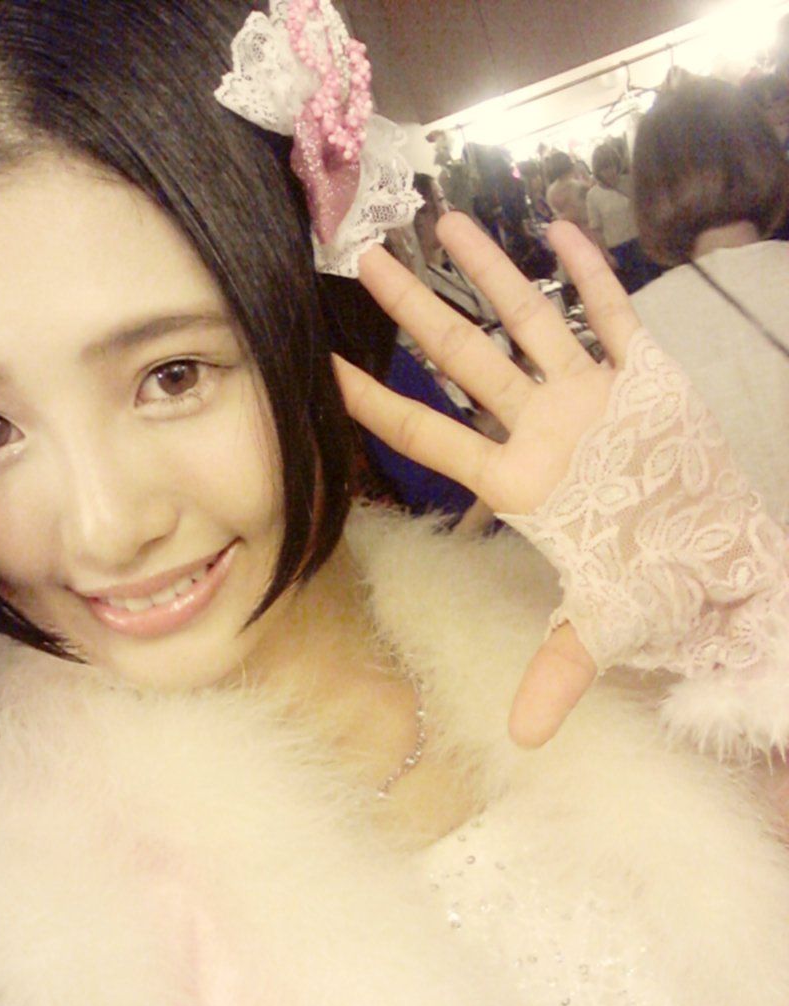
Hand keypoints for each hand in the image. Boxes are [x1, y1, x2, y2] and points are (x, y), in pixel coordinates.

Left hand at [334, 213, 642, 747]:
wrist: (724, 564)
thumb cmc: (660, 590)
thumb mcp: (605, 627)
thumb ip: (558, 671)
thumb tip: (523, 741)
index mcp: (520, 481)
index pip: (430, 434)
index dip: (376, 400)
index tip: (323, 363)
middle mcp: (542, 430)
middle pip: (466, 359)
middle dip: (419, 311)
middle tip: (370, 259)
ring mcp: (590, 398)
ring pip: (530, 322)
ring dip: (492, 274)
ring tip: (443, 221)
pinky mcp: (646, 377)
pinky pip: (613, 316)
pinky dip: (589, 278)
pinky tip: (556, 233)